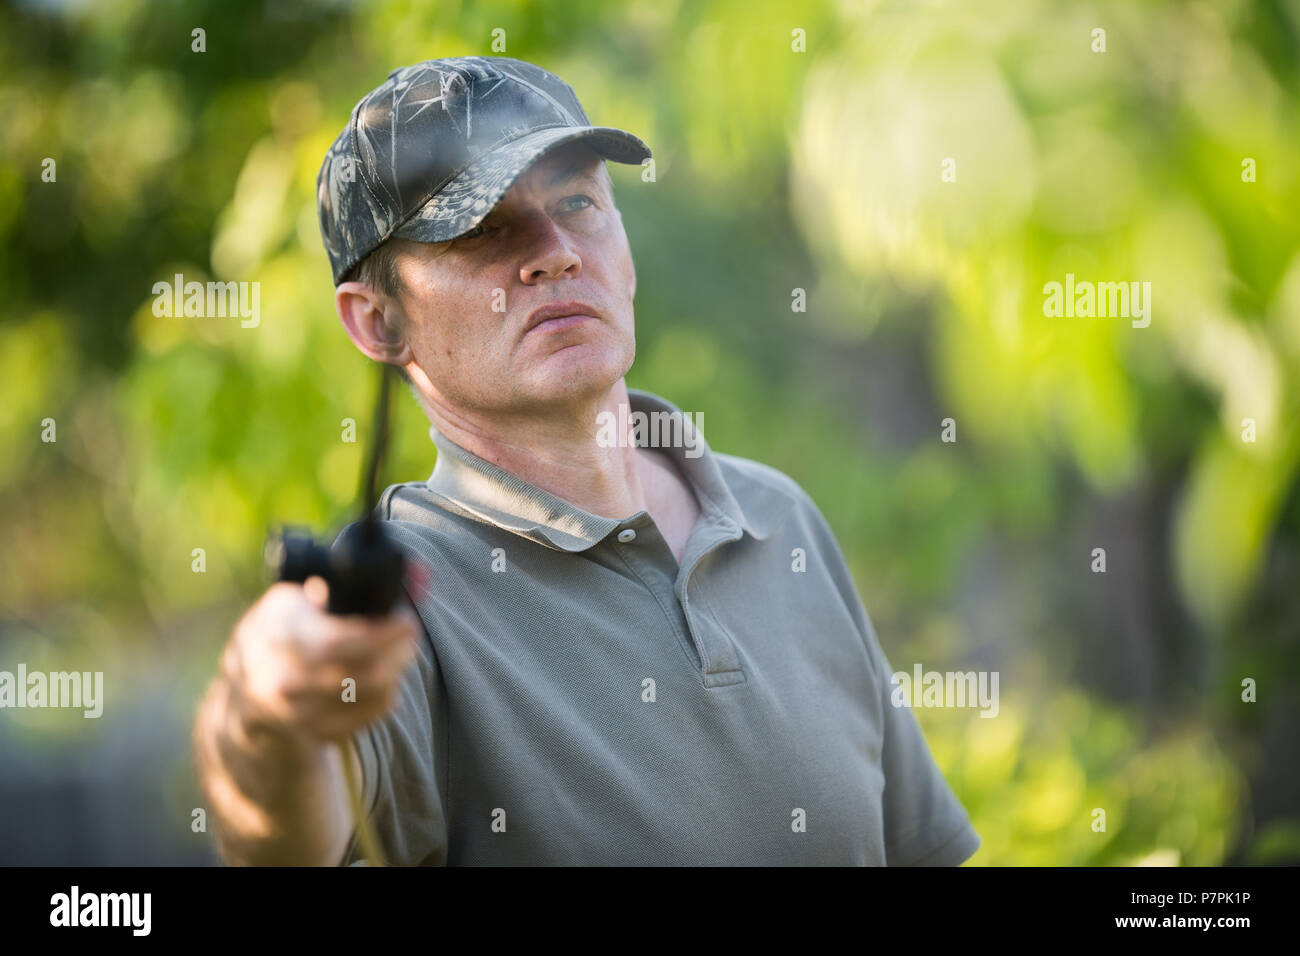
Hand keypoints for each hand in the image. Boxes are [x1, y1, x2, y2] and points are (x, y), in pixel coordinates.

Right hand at [222, 577, 420, 748]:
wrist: (245, 693)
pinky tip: (384, 677)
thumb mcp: (290, 600)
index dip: (383, 634)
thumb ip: (330, 588)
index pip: (338, 642)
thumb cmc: (279, 633)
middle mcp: (283, 680)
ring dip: (397, 671)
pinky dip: (386, 695)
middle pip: (365, 674)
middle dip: (399, 651)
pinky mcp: (314, 734)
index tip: (407, 621)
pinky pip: (369, 716)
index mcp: (277, 636)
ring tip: (399, 652)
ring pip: (373, 695)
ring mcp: (297, 713)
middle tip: (410, 634)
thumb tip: (390, 579)